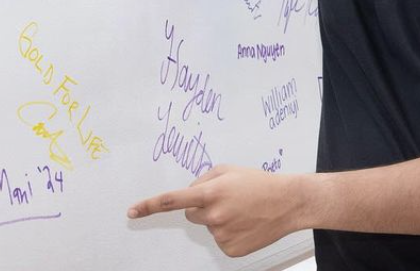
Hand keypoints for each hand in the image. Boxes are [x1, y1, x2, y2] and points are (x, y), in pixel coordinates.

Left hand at [128, 165, 303, 257]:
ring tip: (243, 210)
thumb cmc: (258, 183)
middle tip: (228, 200)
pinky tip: (246, 224)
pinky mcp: (230, 249)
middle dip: (203, 207)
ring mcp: (222, 235)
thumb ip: (203, 179)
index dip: (149, 206)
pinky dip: (230, 233)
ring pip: (208, 227)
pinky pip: (220, 240)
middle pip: (191, 214)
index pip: (172, 200)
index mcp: (211, 192)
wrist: (287, 203)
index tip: (131, 212)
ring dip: (220, 219)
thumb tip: (189, 193)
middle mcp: (213, 215)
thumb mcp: (228, 170)